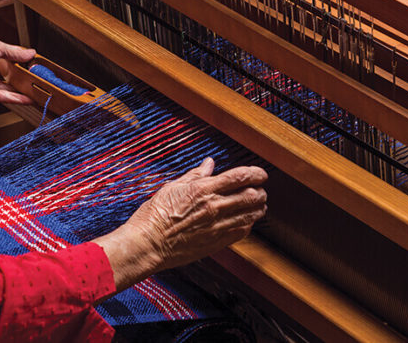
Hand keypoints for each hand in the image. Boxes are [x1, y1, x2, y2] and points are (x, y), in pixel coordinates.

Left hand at [0, 33, 35, 104]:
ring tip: (36, 87)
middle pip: (5, 68)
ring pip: (6, 84)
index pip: (3, 49)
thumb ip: (14, 51)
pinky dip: (17, 98)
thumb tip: (29, 53)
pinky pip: (4, 96)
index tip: (30, 56)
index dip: (16, 52)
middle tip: (35, 72)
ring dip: (21, 86)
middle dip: (20, 70)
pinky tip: (29, 98)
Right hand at [93, 158, 267, 291]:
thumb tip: (209, 163)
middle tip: (261, 189)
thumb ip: (195, 175)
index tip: (261, 174)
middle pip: (251, 196)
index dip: (255, 173)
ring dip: (258, 208)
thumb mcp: (172, 187)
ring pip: (250, 215)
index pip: (239, 177)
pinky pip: (241, 232)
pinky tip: (246, 222)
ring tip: (259, 205)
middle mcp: (214, 207)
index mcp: (203, 190)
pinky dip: (248, 225)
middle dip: (260, 191)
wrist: (147, 244)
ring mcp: (217, 226)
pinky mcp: (216, 242)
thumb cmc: (155, 215)